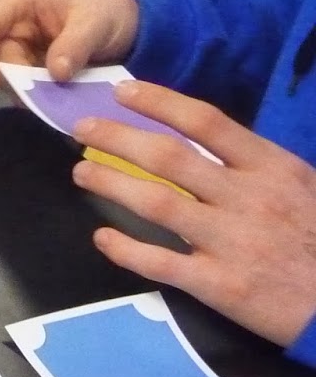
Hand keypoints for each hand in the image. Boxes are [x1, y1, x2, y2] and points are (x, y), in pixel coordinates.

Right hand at [0, 0, 141, 87]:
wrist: (126, 22)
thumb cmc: (106, 11)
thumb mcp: (96, 22)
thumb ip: (75, 45)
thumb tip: (55, 74)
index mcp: (16, 3)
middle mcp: (9, 27)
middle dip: (14, 79)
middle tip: (43, 94)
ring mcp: (19, 50)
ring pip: (8, 78)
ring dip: (28, 91)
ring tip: (58, 96)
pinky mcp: (30, 70)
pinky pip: (24, 88)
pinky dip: (38, 97)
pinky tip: (58, 99)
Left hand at [70, 80, 315, 347]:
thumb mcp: (305, 187)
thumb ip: (258, 167)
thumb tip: (203, 143)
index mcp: (272, 168)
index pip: (207, 122)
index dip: (159, 103)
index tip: (122, 92)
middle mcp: (247, 197)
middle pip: (169, 157)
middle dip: (118, 138)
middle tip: (83, 129)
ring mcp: (231, 241)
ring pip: (157, 203)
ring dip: (112, 184)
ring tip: (82, 172)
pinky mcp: (220, 285)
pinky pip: (160, 262)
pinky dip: (126, 249)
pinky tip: (102, 238)